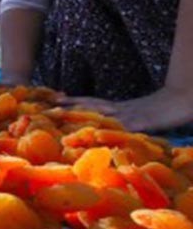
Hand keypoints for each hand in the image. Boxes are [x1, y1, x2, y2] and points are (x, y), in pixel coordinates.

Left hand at [59, 86, 192, 131]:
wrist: (183, 99)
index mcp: (119, 107)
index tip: (54, 98)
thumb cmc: (164, 110)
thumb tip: (107, 129)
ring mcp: (130, 114)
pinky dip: (109, 127)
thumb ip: (125, 121)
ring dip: (81, 112)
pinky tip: (96, 130)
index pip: (92, 102)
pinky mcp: (141, 122)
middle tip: (48, 106)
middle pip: (90, 105)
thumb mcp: (140, 116)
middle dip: (69, 105)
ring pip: (101, 112)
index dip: (73, 100)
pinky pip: (122, 125)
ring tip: (61, 112)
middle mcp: (120, 108)